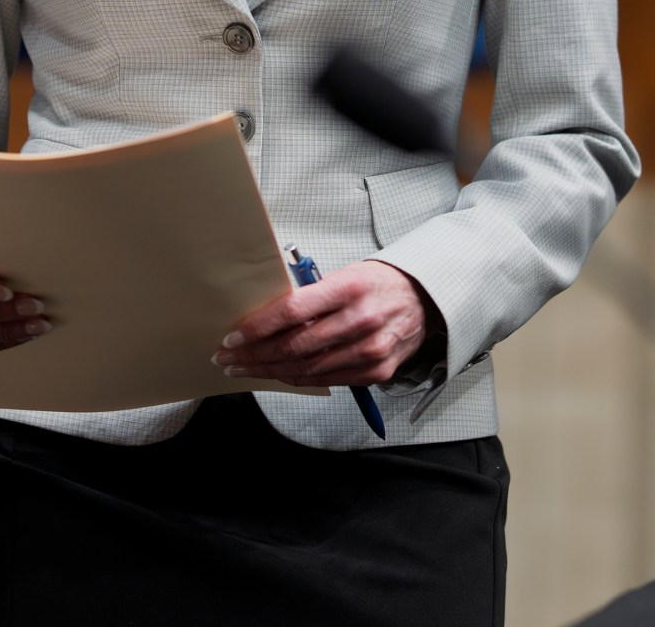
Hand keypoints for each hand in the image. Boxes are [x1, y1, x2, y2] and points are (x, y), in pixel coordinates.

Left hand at [213, 260, 435, 388]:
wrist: (425, 299)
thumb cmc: (378, 284)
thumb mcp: (346, 274)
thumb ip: (310, 295)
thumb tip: (266, 313)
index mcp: (349, 288)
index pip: (292, 311)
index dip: (257, 327)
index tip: (234, 336)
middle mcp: (361, 320)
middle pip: (294, 345)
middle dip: (254, 354)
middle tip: (229, 357)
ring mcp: (370, 350)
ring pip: (306, 368)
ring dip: (269, 371)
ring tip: (245, 368)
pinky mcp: (376, 371)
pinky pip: (326, 380)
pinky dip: (297, 378)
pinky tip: (277, 374)